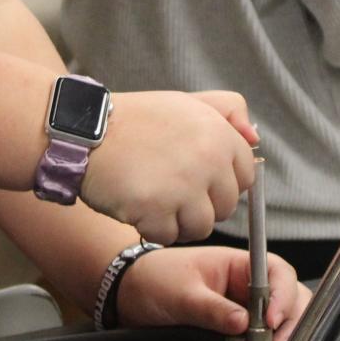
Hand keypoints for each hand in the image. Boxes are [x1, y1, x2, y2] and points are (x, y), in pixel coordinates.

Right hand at [81, 91, 257, 243]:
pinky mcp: (156, 210)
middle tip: (169, 187)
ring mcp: (182, 187)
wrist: (84, 130)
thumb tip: (255, 139)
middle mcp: (207, 160)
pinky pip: (167, 237)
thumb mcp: (186, 103)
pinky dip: (151, 228)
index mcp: (219, 134)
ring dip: (177, 221)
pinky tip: (135, 204)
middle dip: (200, 204)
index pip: (245, 176)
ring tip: (153, 197)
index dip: (220, 182)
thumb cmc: (135, 120)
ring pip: (200, 227)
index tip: (196, 177)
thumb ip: (227, 111)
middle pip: (225, 207)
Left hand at [114, 246, 310, 340]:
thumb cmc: (154, 281)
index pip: (275, 271)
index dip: (282, 293)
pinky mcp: (234, 331)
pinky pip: (259, 339)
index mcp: (236, 265)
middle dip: (292, 318)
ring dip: (284, 334)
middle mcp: (245, 285)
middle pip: (286, 295)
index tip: (273, 319)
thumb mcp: (181, 295)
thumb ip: (212, 309)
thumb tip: (243, 324)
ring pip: (278, 319)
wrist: (129, 297)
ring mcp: (241, 308)